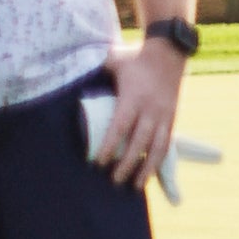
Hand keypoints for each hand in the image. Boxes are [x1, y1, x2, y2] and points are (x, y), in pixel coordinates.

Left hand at [96, 38, 183, 184]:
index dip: (110, 146)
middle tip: (113, 179)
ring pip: (157, 147)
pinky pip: (167, 143)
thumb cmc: (134, 57)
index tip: (98, 161)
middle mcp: (151, 109)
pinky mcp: (172, 117)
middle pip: (139, 142)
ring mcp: (164, 115)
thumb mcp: (111, 60)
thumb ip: (92, 69)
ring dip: (146, 169)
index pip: (121, 126)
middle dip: (127, 163)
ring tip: (135, 186)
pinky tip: (150, 174)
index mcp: (134, 97)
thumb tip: (65, 75)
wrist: (169, 51)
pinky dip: (159, 161)